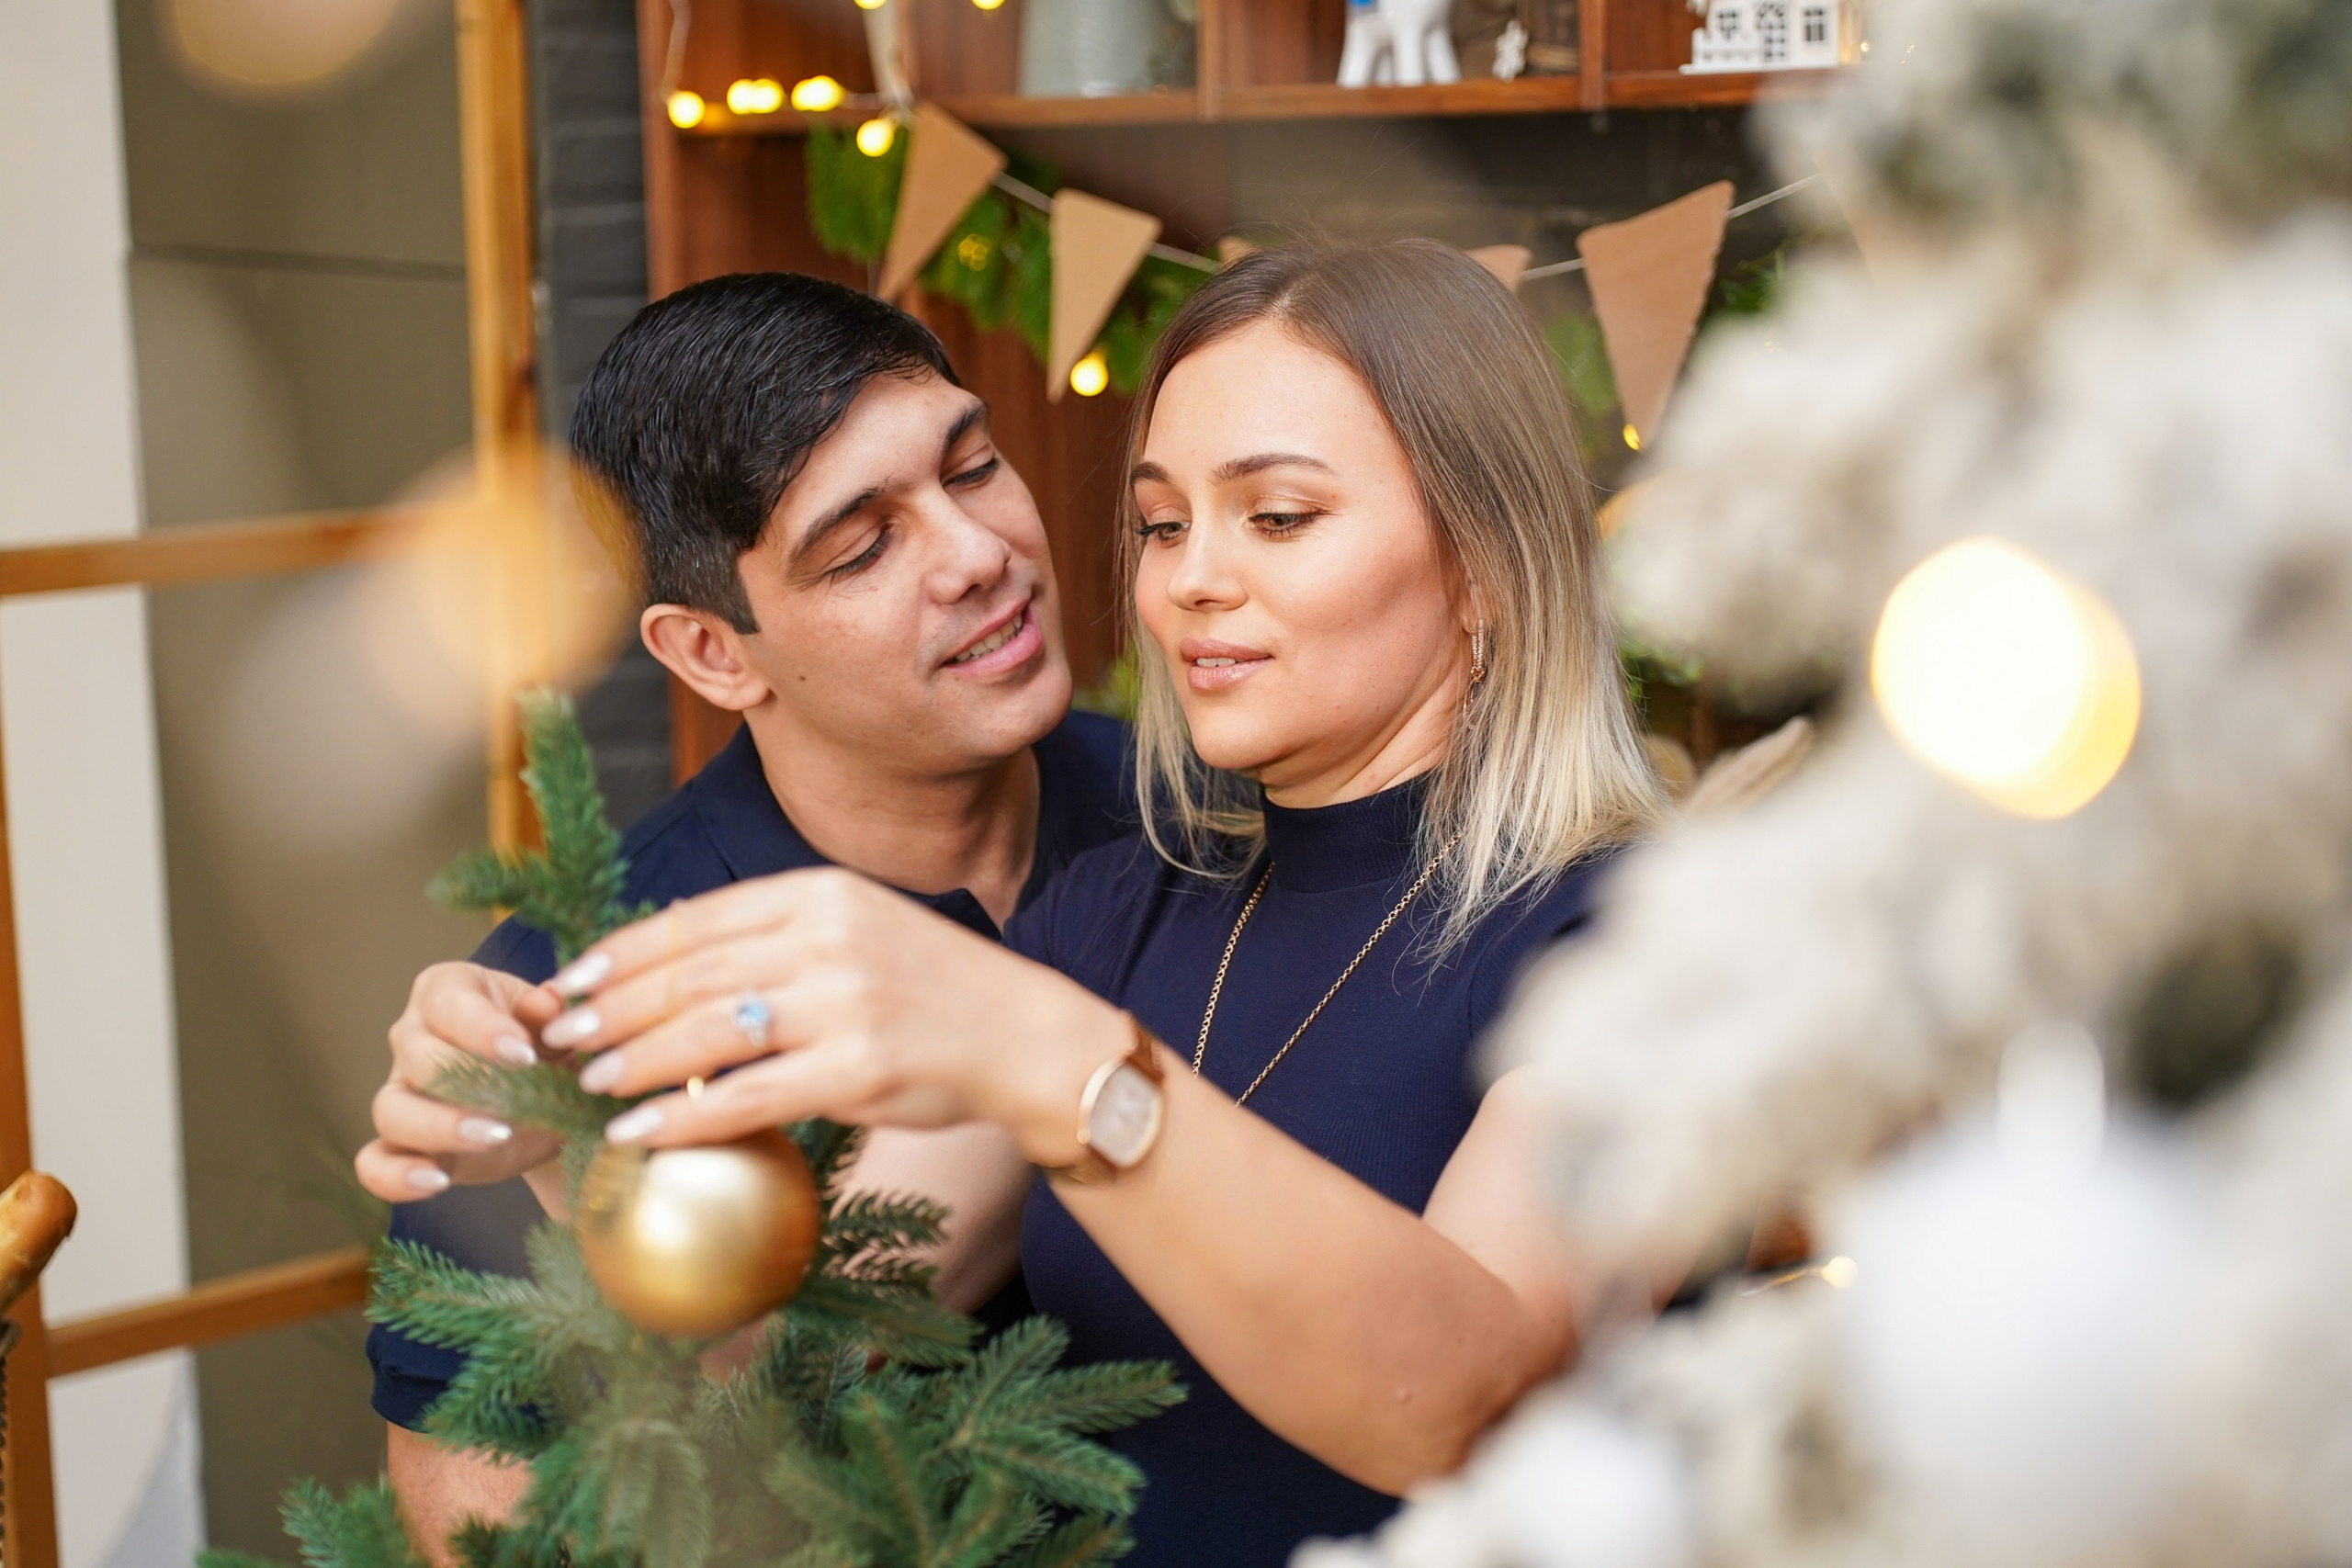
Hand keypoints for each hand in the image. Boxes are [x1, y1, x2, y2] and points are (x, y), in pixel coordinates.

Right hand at [354, 962, 566, 1200]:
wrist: (551, 1099)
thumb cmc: (546, 1044)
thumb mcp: (555, 1023)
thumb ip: (550, 1012)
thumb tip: (547, 1001)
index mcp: (448, 991)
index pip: (448, 1000)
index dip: (482, 1026)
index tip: (524, 1052)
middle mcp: (413, 1037)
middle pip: (416, 1055)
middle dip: (465, 1078)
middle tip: (515, 1097)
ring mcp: (400, 1093)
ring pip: (391, 1108)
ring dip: (439, 1126)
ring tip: (494, 1136)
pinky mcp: (402, 1145)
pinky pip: (374, 1163)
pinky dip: (396, 1176)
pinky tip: (437, 1182)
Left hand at [536, 868, 1124, 1158]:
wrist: (1028, 1039)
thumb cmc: (935, 990)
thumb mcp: (860, 928)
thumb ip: (778, 934)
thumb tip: (670, 959)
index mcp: (822, 892)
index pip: (696, 919)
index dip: (624, 952)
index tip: (574, 981)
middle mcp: (827, 939)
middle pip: (689, 974)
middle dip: (613, 1010)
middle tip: (562, 1038)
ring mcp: (842, 1005)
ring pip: (705, 1034)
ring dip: (634, 1062)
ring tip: (591, 1083)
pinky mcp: (855, 1072)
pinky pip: (744, 1099)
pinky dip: (681, 1119)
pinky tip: (640, 1135)